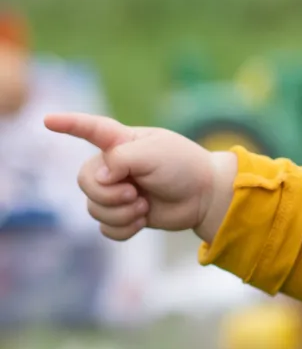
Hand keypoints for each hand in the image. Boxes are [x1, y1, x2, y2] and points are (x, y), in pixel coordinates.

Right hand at [44, 113, 237, 242]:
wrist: (206, 196)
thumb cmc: (183, 166)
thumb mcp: (154, 153)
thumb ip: (120, 159)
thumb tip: (101, 177)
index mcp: (121, 142)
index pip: (90, 129)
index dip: (69, 124)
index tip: (48, 120)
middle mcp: (115, 165)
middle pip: (84, 181)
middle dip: (107, 193)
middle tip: (135, 193)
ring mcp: (118, 191)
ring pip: (93, 208)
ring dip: (120, 212)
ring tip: (144, 205)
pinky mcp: (126, 214)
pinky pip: (105, 228)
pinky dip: (123, 228)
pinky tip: (142, 220)